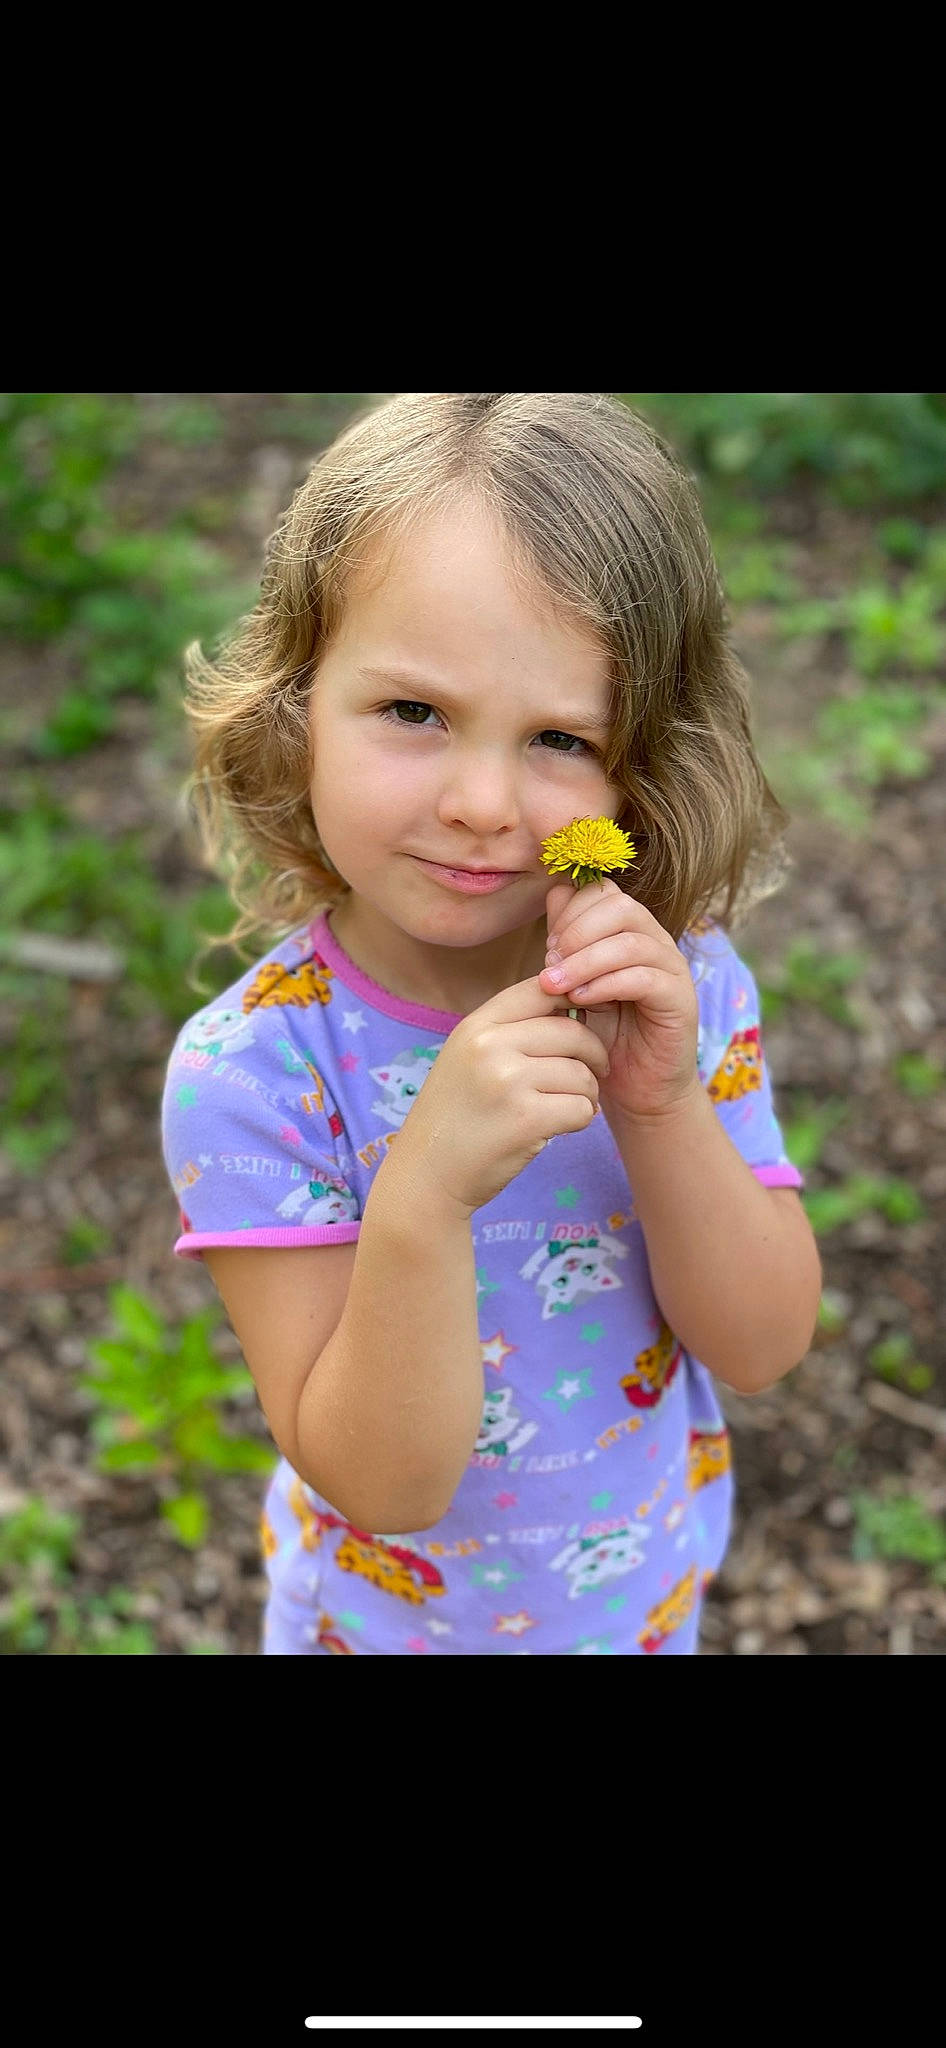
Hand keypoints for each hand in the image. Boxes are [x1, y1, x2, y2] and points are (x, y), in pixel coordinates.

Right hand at [391, 975, 610, 1215]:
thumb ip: (510, 1031)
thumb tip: (574, 1007)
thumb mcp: (468, 1058)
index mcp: (476, 1026)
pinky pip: (582, 1109)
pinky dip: (581, 1120)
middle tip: (593, 1074)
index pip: (541, 989)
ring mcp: (508, 1081)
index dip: (575, 1001)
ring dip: (587, 1094)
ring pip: (582, 1074)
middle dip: (593, 1055)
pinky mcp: (527, 1119)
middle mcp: (490, 1046)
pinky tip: (561, 1128)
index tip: (586, 1024)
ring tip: (568, 1107)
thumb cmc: (456, 1116)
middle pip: (572, 1031)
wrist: (427, 1174)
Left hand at [539, 880, 699, 1121]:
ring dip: (584, 961)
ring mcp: (672, 969)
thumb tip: (555, 893)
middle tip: (549, 963)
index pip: (605, 892)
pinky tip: (581, 1001)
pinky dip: (606, 985)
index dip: (571, 911)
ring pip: (630, 942)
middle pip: (620, 906)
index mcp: (630, 931)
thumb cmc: (604, 1036)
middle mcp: (655, 942)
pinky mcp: (680, 1000)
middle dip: (576, 931)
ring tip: (556, 985)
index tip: (547, 945)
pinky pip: (644, 979)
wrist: (637, 1089)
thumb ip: (567, 942)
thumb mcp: (576, 983)